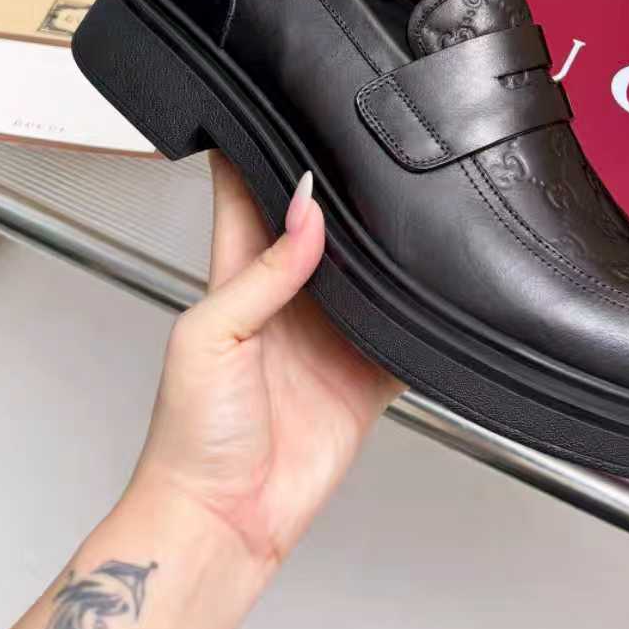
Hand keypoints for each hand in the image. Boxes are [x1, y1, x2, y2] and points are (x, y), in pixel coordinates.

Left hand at [127, 154, 399, 586]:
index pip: (249, 197)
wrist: (224, 522)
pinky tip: (437, 288)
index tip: (286, 107)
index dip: (262, 151)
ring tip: (410, 203)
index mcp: (237, 278)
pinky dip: (424, 314)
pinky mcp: (366, 377)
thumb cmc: (190, 435)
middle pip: (321, 227)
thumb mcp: (211, 337)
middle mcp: (288, 300)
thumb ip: (263, 274)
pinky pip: (405, 335)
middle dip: (343, 191)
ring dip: (388, 248)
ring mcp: (331, 338)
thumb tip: (306, 210)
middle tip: (370, 146)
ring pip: (370, 272)